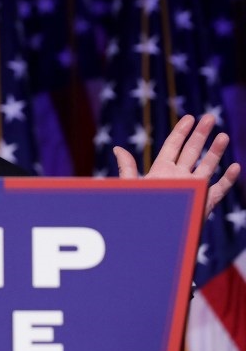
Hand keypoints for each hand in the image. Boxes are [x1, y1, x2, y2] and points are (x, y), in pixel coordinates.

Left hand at [113, 114, 240, 215]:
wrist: (150, 234)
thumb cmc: (139, 210)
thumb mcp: (132, 186)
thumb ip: (127, 167)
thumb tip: (117, 148)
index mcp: (161, 170)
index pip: (173, 146)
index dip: (181, 131)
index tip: (190, 117)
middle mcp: (179, 176)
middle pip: (192, 151)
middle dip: (201, 134)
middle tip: (210, 117)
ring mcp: (192, 188)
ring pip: (207, 166)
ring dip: (215, 152)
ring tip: (224, 136)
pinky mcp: (203, 203)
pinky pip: (218, 190)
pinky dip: (227, 180)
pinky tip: (235, 167)